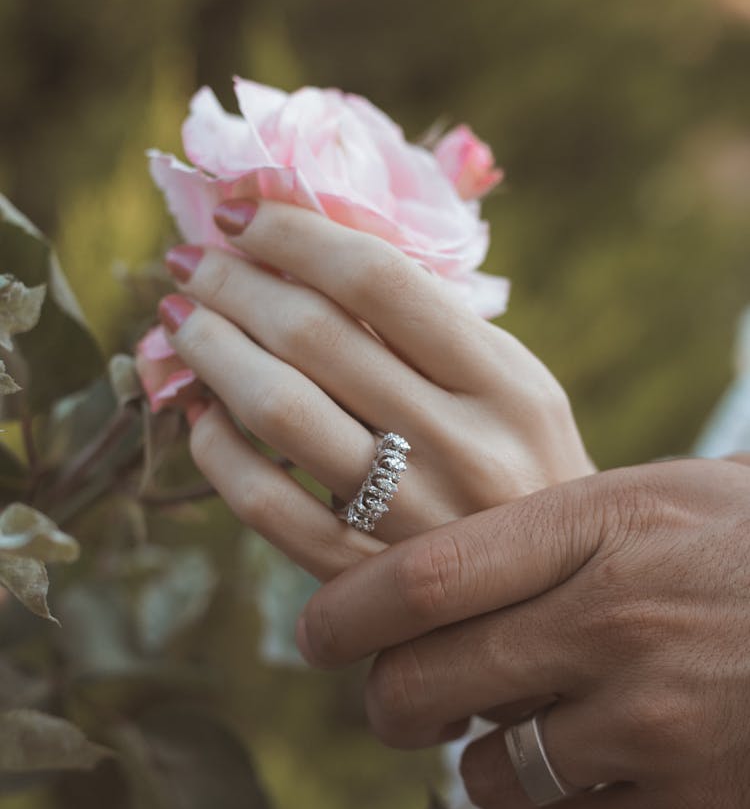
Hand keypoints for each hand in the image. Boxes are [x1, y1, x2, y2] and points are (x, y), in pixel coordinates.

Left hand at [145, 198, 591, 579]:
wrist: (559, 597)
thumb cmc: (524, 469)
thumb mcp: (513, 387)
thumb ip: (431, 327)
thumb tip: (302, 246)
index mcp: (509, 384)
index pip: (379, 280)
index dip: (293, 233)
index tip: (239, 211)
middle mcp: (465, 447)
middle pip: (316, 336)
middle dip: (233, 284)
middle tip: (190, 263)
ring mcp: (415, 521)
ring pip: (282, 412)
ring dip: (213, 353)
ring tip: (183, 325)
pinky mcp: (370, 581)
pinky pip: (268, 507)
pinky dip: (217, 454)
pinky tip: (200, 420)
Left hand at [296, 457, 749, 808]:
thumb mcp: (676, 495)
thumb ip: (568, 525)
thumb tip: (454, 559)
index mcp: (602, 523)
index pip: (425, 575)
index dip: (346, 611)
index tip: (313, 633)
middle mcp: (615, 621)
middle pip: (428, 684)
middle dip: (388, 704)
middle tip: (394, 703)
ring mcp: (655, 719)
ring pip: (492, 773)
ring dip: (487, 766)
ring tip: (528, 738)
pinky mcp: (698, 803)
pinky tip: (602, 786)